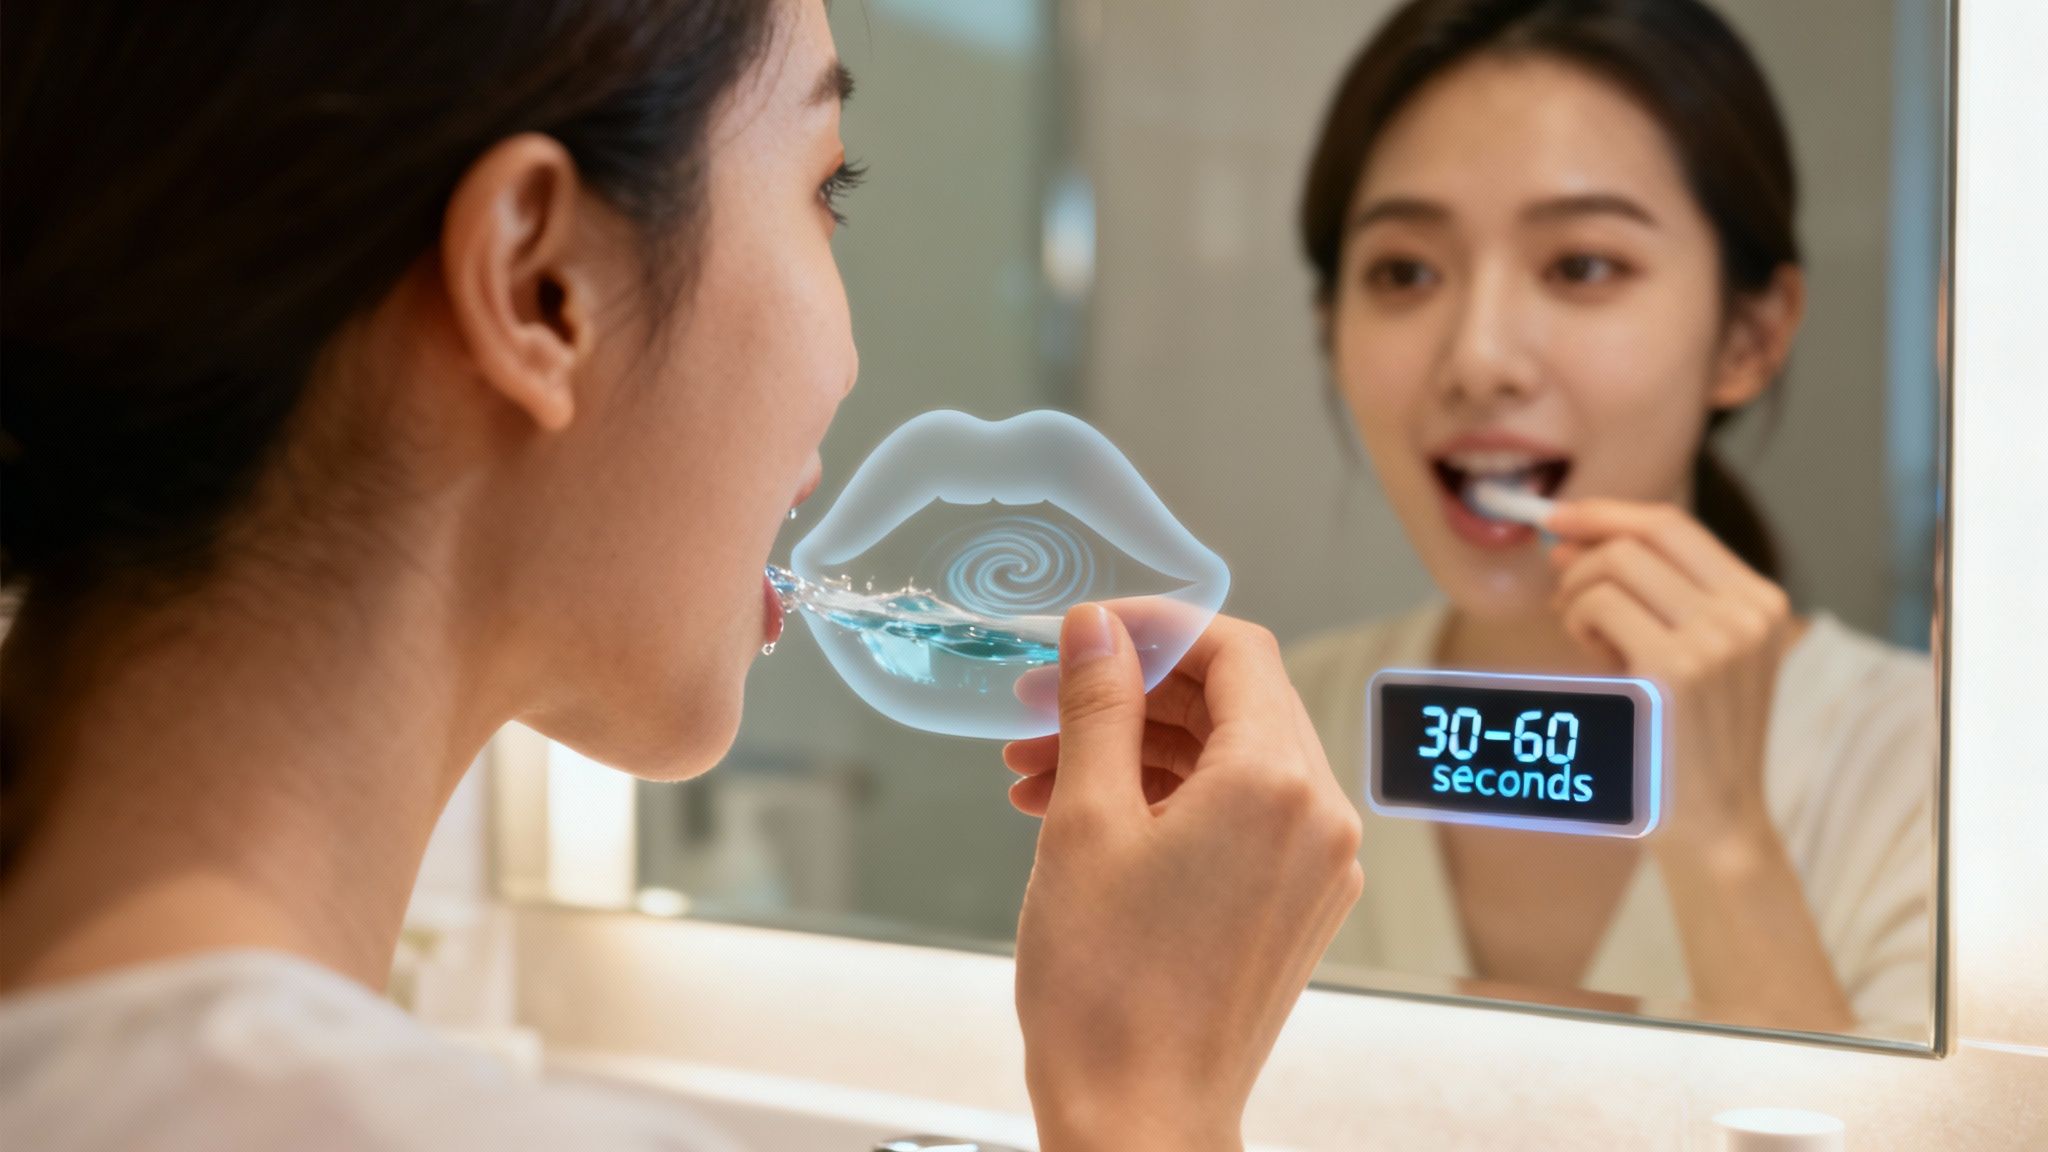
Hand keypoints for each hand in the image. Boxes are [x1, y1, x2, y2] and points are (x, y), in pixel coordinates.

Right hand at [1007, 605, 1362, 1151]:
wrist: (1139, 1118)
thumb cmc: (1109, 991)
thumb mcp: (1085, 820)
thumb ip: (1097, 705)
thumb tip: (1098, 628)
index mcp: (1277, 783)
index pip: (1235, 649)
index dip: (1155, 628)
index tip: (1087, 635)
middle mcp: (1318, 817)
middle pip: (1231, 702)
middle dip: (1129, 694)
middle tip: (1038, 706)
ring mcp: (1314, 865)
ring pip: (1226, 760)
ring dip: (1132, 749)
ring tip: (1034, 773)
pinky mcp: (1294, 904)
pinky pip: (1236, 815)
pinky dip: (1163, 799)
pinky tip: (1079, 814)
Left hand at [1546, 499, 1795, 851]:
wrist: (1713, 824)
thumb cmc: (1686, 740)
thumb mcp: (1689, 653)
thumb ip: (1643, 595)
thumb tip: (1569, 542)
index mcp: (1760, 601)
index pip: (1674, 524)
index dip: (1609, 513)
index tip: (1562, 518)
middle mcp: (1748, 612)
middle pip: (1640, 536)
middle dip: (1585, 554)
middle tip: (1561, 594)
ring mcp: (1717, 639)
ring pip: (1615, 566)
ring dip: (1579, 595)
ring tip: (1585, 639)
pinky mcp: (1676, 669)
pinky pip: (1600, 606)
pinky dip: (1579, 622)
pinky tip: (1592, 659)